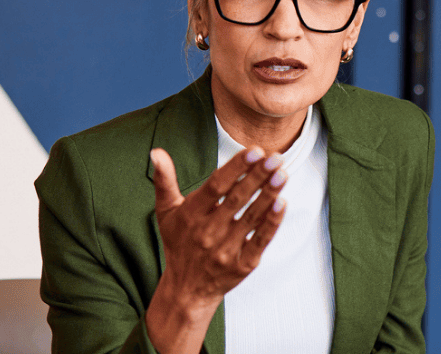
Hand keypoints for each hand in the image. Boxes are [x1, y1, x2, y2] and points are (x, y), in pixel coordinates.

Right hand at [143, 147, 287, 352]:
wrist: (186, 289)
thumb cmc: (179, 243)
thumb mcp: (166, 212)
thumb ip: (164, 180)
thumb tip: (156, 152)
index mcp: (191, 215)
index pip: (216, 186)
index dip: (236, 168)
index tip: (255, 151)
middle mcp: (208, 232)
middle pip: (237, 199)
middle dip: (258, 176)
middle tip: (277, 157)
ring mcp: (226, 250)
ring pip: (251, 217)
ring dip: (269, 195)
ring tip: (282, 174)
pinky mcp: (242, 265)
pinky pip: (260, 240)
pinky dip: (272, 223)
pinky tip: (283, 203)